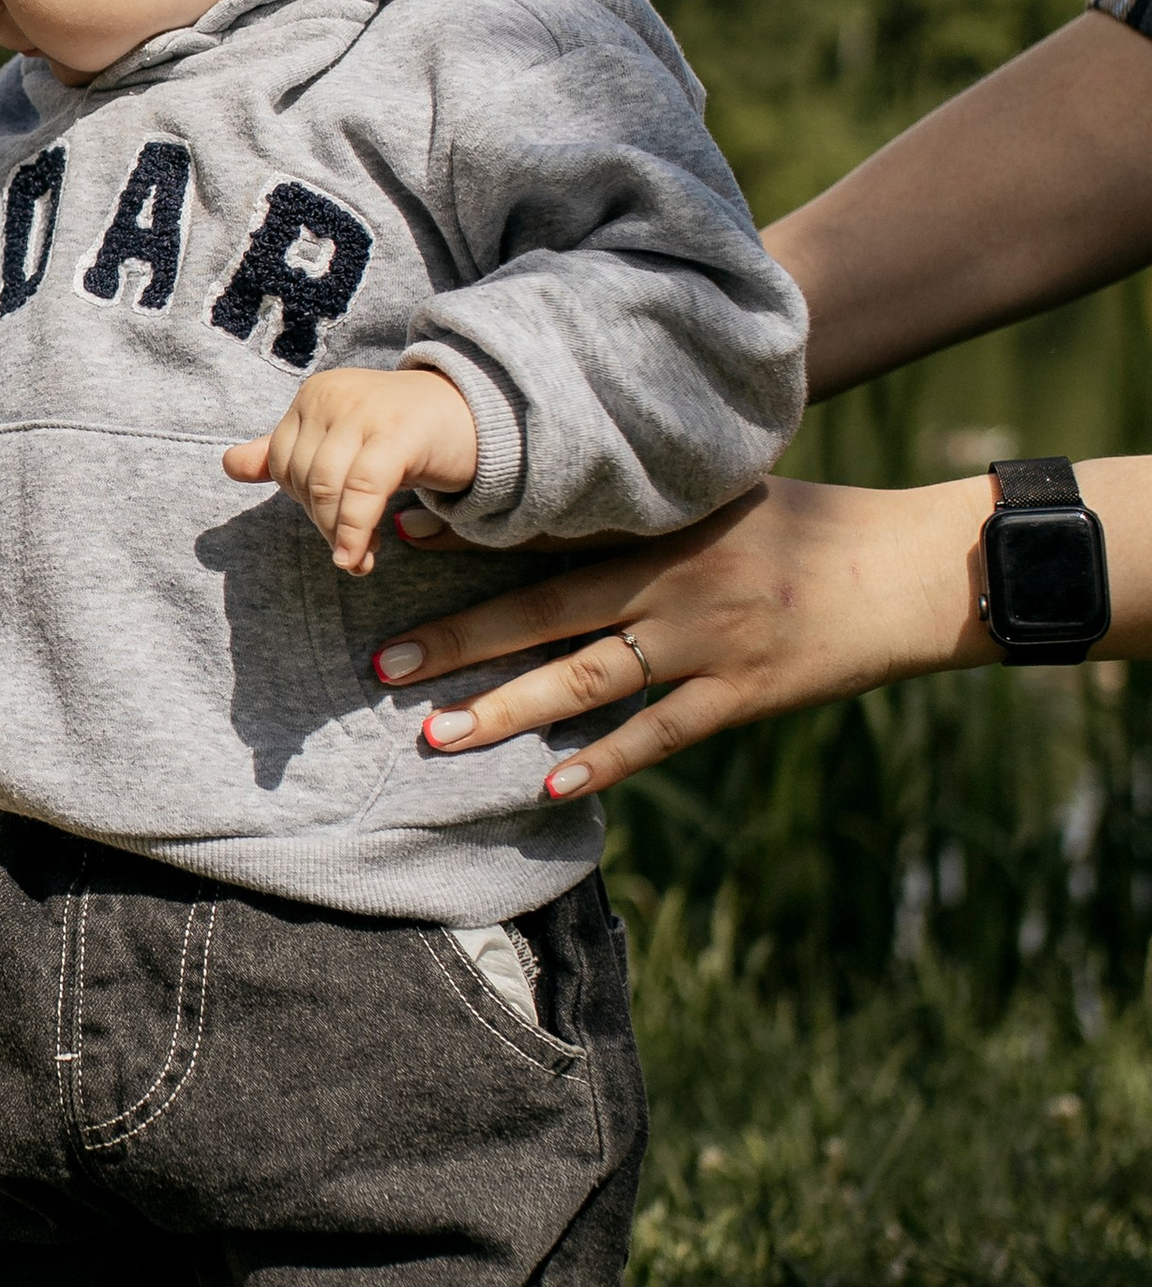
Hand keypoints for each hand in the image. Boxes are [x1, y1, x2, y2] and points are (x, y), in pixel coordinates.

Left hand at [222, 365, 480, 575]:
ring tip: (357, 558)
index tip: (330, 529)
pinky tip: (358, 558)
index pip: (282, 462)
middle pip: (302, 477)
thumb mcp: (342, 441)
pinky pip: (362, 490)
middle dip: (321, 523)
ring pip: (327, 487)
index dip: (301, 504)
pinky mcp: (399, 431)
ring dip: (338, 534)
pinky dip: (354, 530)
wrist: (481, 413)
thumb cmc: (406, 434)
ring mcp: (365, 409)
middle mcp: (332, 395)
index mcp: (314, 395)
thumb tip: (230, 465)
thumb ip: (287, 452)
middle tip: (347, 550)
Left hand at [366, 475, 993, 797]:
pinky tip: (550, 787)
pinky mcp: (740, 695)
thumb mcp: (720, 499)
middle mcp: (673, 578)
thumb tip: (548, 512)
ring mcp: (706, 641)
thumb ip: (641, 513)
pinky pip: (659, 736)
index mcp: (661, 524)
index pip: (547, 531)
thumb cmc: (806, 527)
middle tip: (382, 663)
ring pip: (587, 680)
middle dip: (459, 640)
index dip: (470, 539)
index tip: (397, 540)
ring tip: (437, 735)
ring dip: (508, 710)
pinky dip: (604, 762)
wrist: (903, 573)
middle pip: (546, 611)